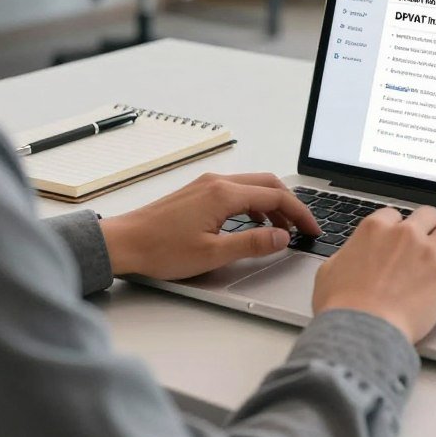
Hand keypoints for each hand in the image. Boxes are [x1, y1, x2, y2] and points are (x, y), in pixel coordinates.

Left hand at [99, 172, 320, 279]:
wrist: (123, 242)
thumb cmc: (161, 250)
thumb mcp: (213, 254)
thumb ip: (252, 244)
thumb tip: (282, 237)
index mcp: (224, 194)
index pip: (276, 196)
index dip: (300, 214)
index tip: (312, 229)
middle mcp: (217, 182)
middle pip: (268, 184)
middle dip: (290, 204)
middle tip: (303, 226)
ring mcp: (206, 184)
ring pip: (252, 186)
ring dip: (272, 204)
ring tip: (282, 230)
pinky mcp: (198, 192)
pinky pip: (236, 191)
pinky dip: (253, 204)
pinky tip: (253, 224)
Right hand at [311, 206, 435, 343]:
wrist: (361, 330)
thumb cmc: (342, 307)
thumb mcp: (328, 271)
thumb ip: (344, 256)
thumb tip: (347, 258)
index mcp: (375, 229)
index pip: (394, 215)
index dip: (400, 227)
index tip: (404, 238)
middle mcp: (405, 234)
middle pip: (428, 215)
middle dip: (432, 226)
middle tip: (435, 239)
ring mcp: (428, 253)